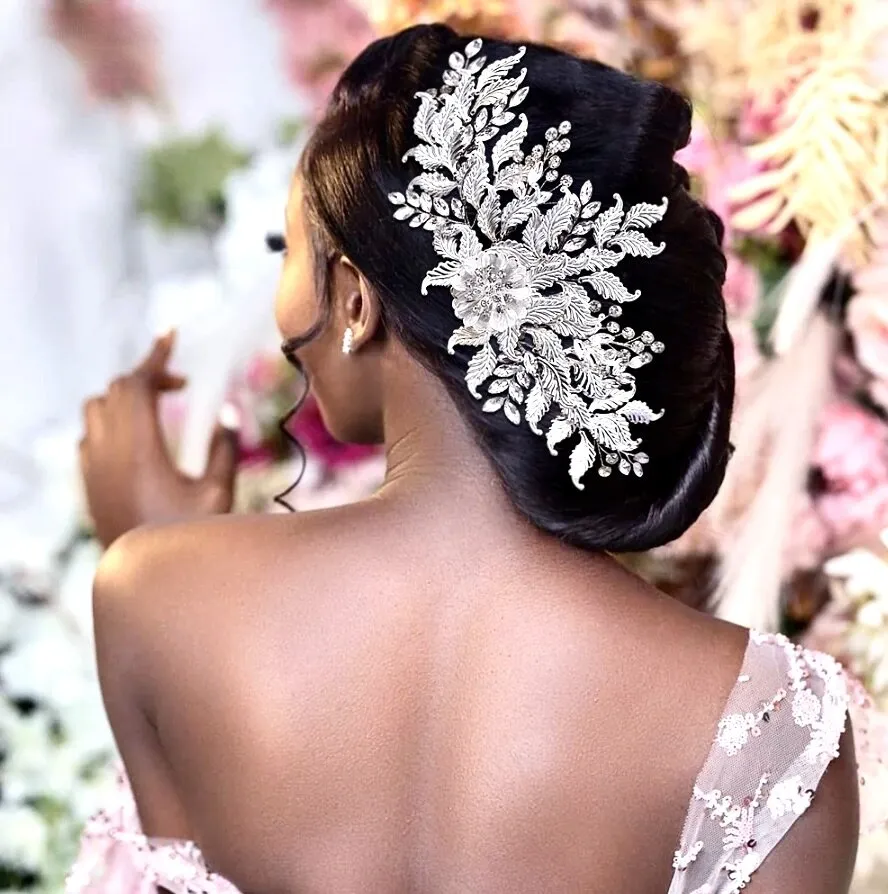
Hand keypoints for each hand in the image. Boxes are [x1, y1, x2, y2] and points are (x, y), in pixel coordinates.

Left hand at [80, 333, 238, 547]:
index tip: (172, 335)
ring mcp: (93, 468)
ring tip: (159, 406)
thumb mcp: (219, 491)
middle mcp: (108, 453)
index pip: (139, 383)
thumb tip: (227, 412)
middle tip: (181, 383)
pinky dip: (112, 420)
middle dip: (148, 375)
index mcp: (140, 449)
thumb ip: (225, 447)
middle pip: (117, 388)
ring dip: (126, 396)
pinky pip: (90, 433)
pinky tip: (139, 437)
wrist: (150, 581)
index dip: (157, 355)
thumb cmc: (190, 536)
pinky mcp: (88, 482)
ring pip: (97, 407)